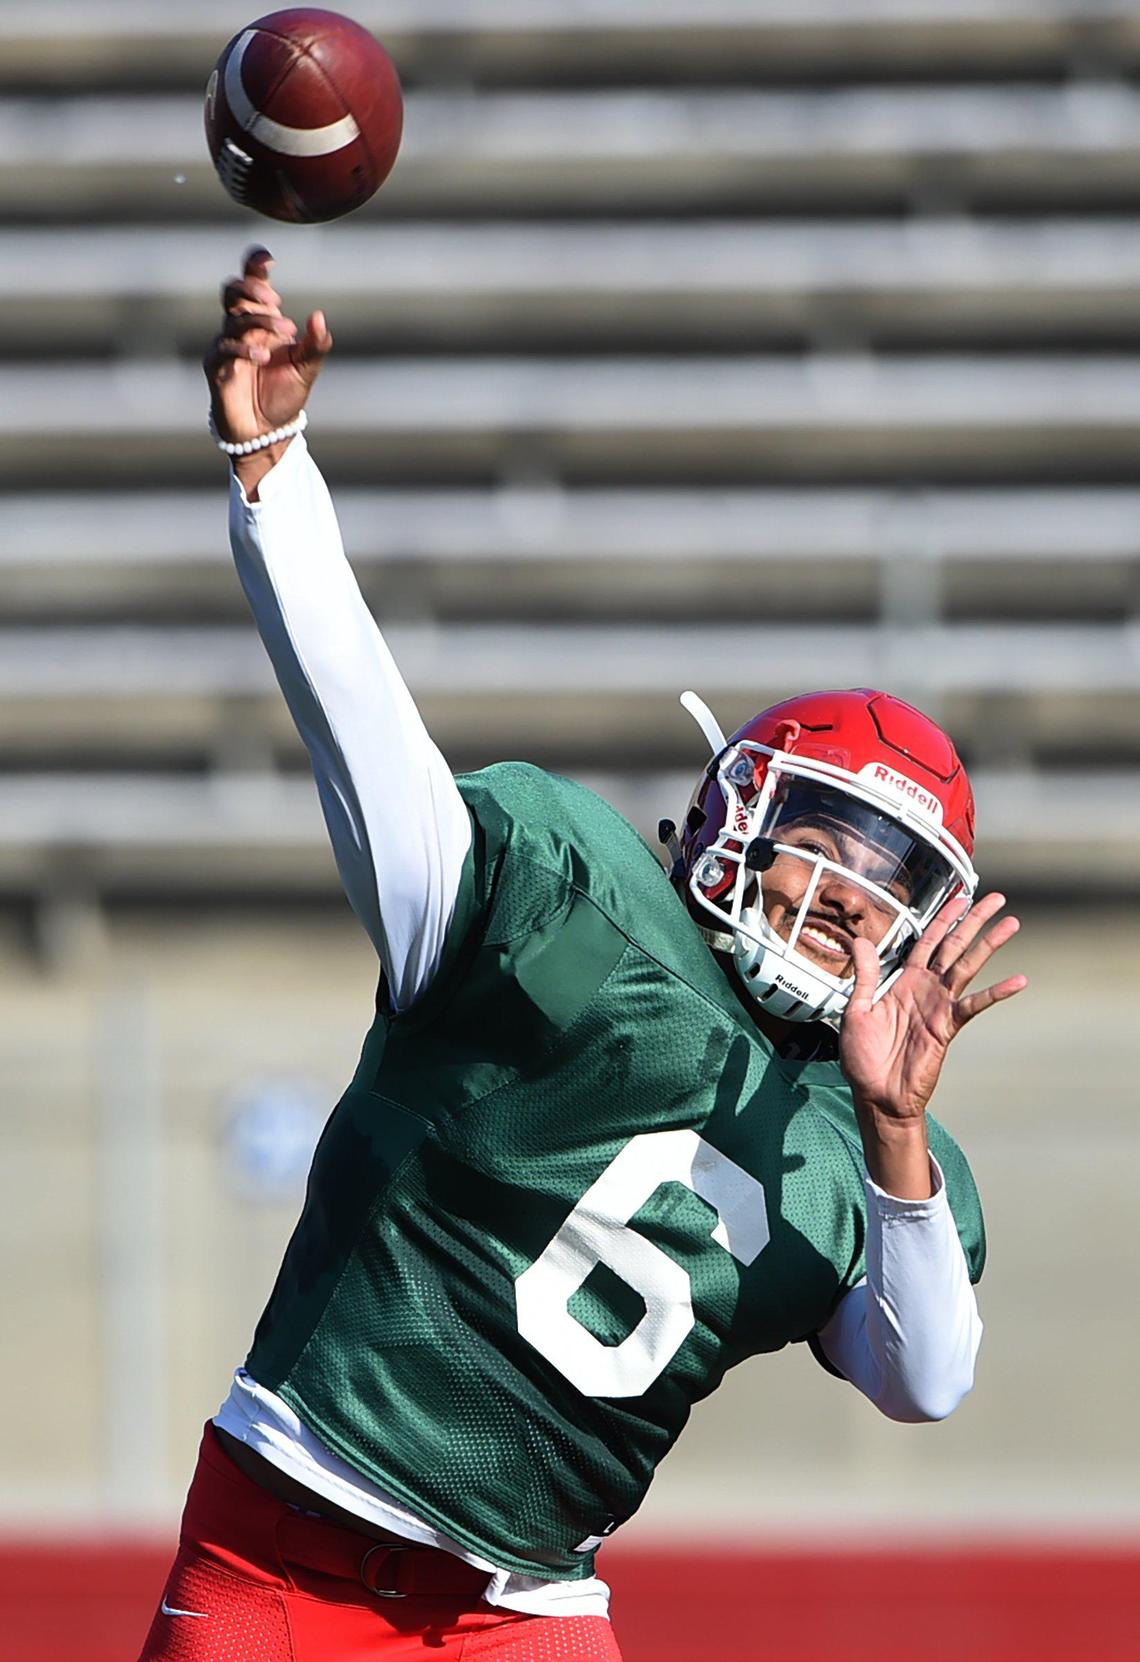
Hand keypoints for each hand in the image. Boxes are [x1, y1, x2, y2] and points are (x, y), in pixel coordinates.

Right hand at [203, 245, 332, 457]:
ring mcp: (227, 345)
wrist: (267, 432)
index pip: (253, 284)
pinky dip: (244, 349)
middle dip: (252, 287)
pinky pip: (224, 347)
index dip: (255, 265)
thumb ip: (316, 344)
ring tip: (285, 335)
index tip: (268, 259)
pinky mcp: (216, 366)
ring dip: (260, 321)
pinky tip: (263, 358)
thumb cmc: (284, 396)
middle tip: (275, 301)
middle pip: (233, 290)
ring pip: (234, 317)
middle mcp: (242, 328)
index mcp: (263, 322)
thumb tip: (318, 317)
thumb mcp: (307, 368)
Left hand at [838, 892, 1026, 1195]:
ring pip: (967, 966)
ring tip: (1012, 923)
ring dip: (988, 944)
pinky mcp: (947, 1026)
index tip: (960, 897)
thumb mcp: (857, 1009)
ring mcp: (939, 1006)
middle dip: (974, 921)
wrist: (875, 1094)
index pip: (926, 941)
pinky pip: (974, 1005)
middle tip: (997, 898)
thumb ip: (866, 975)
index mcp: (904, 981)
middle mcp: (926, 988)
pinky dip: (996, 992)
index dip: (942, 918)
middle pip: (953, 946)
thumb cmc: (863, 1056)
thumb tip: (860, 940)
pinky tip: (1019, 980)